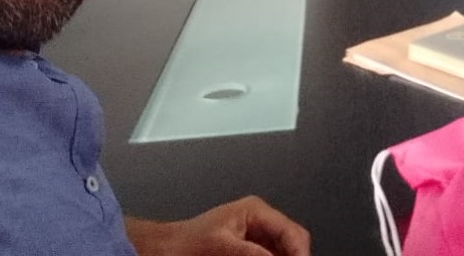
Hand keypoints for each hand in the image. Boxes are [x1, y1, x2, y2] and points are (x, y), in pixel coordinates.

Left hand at [126, 197, 310, 255]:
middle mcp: (259, 222)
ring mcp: (255, 237)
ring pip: (282, 251)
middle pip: (291, 243)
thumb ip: (251, 253)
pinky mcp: (248, 250)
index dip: (299, 253)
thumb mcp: (221, 247)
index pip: (292, 233)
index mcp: (255, 211)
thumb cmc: (185, 243)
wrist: (164, 250)